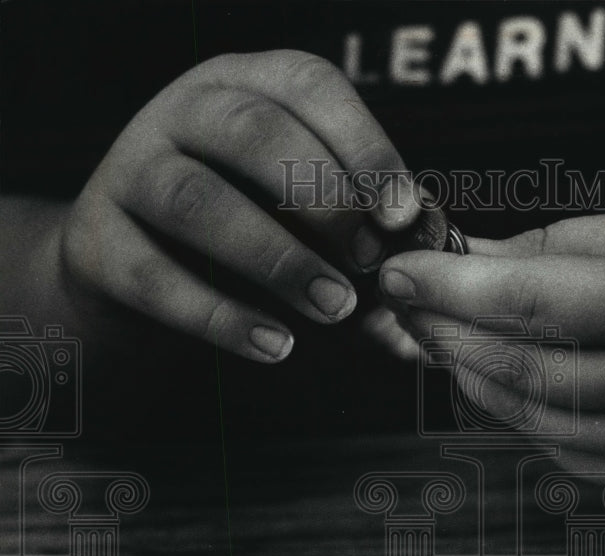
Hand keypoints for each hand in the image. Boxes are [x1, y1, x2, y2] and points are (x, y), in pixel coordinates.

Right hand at [57, 50, 418, 361]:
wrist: (136, 260)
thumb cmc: (248, 220)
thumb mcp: (300, 198)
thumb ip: (358, 215)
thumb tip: (429, 251)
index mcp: (245, 83)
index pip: (309, 87)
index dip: (364, 145)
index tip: (402, 210)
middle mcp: (181, 111)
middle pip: (252, 133)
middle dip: (323, 198)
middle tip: (370, 259)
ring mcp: (129, 171)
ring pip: (198, 201)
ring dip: (277, 259)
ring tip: (334, 307)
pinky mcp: (97, 241)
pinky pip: (156, 278)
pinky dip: (221, 317)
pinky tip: (276, 345)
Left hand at [376, 205, 604, 492]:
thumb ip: (579, 242)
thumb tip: (485, 252)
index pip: (530, 299)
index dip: (450, 285)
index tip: (399, 270)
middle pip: (517, 367)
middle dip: (446, 333)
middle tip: (407, 304)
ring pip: (531, 418)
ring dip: (473, 377)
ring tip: (442, 338)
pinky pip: (564, 451)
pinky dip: (519, 415)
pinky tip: (501, 381)